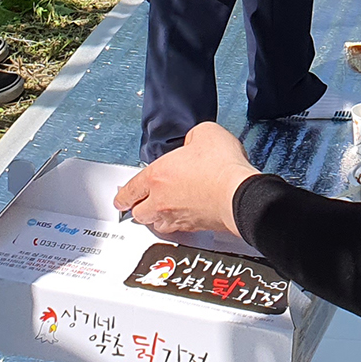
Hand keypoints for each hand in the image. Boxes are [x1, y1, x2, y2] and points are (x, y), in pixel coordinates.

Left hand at [114, 123, 259, 239]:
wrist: (240, 193)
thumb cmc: (222, 166)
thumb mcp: (205, 132)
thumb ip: (191, 137)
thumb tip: (193, 142)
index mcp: (157, 176)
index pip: (129, 191)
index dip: (122, 196)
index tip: (120, 199)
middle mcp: (162, 200)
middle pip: (138, 213)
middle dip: (138, 207)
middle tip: (142, 201)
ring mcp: (177, 217)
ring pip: (156, 224)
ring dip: (156, 217)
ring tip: (163, 209)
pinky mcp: (194, 228)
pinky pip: (177, 229)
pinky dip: (177, 223)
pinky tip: (186, 213)